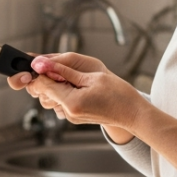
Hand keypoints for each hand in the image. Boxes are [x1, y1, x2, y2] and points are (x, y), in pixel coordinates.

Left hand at [23, 54, 150, 135]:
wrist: (133, 113)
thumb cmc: (119, 94)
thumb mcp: (92, 77)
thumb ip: (65, 71)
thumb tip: (42, 64)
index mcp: (71, 103)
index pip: (42, 85)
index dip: (42, 70)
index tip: (47, 61)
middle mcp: (68, 112)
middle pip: (44, 92)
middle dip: (49, 77)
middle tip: (65, 68)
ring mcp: (71, 116)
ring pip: (52, 96)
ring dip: (58, 83)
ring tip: (76, 77)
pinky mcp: (75, 115)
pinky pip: (62, 100)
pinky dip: (65, 90)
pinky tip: (79, 85)